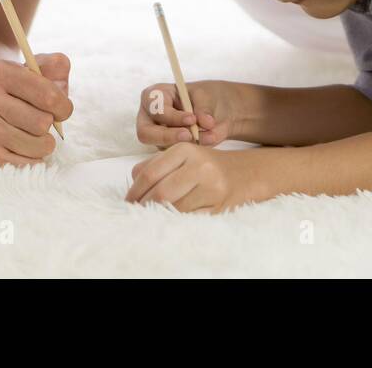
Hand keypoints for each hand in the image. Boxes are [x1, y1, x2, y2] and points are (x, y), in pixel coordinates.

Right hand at [0, 52, 72, 165]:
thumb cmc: (16, 91)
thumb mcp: (33, 69)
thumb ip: (55, 66)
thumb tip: (60, 85)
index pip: (48, 95)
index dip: (63, 106)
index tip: (60, 108)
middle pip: (43, 123)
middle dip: (50, 124)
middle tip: (41, 120)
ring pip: (39, 146)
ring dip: (43, 143)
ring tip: (30, 134)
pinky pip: (29, 165)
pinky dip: (33, 159)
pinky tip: (21, 148)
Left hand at [125, 143, 260, 212]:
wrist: (244, 173)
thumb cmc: (206, 165)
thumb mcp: (181, 155)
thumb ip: (155, 163)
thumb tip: (133, 180)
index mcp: (185, 150)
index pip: (150, 173)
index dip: (134, 191)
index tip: (127, 202)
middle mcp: (199, 166)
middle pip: (160, 193)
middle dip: (144, 206)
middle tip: (135, 213)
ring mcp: (211, 186)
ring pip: (174, 208)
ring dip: (158, 216)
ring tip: (150, 217)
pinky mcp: (219, 205)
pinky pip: (190, 218)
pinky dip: (176, 221)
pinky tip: (170, 221)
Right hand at [135, 79, 238, 147]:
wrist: (216, 109)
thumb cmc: (204, 95)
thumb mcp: (206, 95)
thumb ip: (204, 108)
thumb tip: (206, 123)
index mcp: (153, 96)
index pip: (155, 109)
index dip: (172, 116)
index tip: (192, 119)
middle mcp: (149, 118)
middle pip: (146, 133)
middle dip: (168, 136)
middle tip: (190, 136)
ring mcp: (156, 136)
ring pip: (160, 147)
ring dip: (184, 144)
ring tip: (209, 137)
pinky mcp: (167, 149)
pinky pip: (173, 155)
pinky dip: (190, 151)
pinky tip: (206, 143)